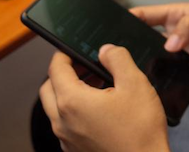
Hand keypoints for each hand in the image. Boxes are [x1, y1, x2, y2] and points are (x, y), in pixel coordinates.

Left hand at [40, 45, 169, 151]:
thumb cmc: (140, 130)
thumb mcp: (135, 84)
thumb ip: (118, 59)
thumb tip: (106, 49)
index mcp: (72, 101)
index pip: (55, 69)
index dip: (64, 54)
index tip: (73, 47)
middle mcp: (62, 122)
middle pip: (48, 88)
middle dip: (62, 72)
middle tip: (84, 64)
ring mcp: (66, 139)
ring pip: (55, 108)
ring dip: (69, 91)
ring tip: (96, 85)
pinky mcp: (74, 150)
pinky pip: (65, 124)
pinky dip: (74, 110)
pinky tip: (100, 108)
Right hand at [132, 2, 188, 96]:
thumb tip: (170, 43)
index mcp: (177, 18)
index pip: (145, 17)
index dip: (127, 21)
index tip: (113, 32)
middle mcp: (179, 40)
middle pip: (149, 48)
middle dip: (143, 57)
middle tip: (141, 66)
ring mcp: (188, 59)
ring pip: (167, 73)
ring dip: (172, 78)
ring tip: (182, 78)